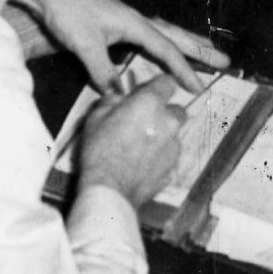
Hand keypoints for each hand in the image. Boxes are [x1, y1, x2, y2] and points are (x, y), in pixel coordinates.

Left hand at [10, 0, 229, 91]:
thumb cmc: (68, 13)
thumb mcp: (85, 45)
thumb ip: (103, 71)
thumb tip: (119, 96)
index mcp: (134, 22)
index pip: (165, 49)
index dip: (183, 69)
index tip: (198, 86)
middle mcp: (136, 20)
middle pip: (176, 35)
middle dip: (201, 49)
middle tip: (226, 62)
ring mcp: (127, 20)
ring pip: (166, 33)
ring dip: (186, 43)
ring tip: (207, 52)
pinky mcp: (116, 24)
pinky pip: (151, 36)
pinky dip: (165, 43)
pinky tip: (165, 49)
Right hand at [79, 75, 185, 208]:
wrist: (109, 190)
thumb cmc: (99, 150)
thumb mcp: (96, 116)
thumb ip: (112, 100)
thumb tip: (119, 95)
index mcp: (151, 103)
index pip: (167, 82)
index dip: (157, 87)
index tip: (147, 94)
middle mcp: (168, 122)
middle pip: (176, 110)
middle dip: (164, 114)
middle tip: (143, 123)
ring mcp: (174, 147)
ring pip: (174, 135)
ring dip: (163, 136)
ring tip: (141, 148)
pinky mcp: (173, 169)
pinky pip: (170, 156)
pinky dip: (161, 157)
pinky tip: (143, 165)